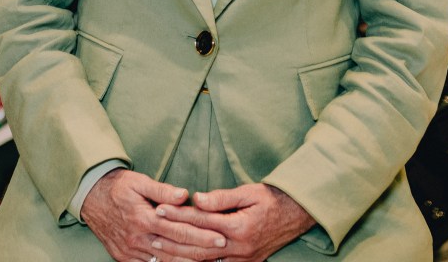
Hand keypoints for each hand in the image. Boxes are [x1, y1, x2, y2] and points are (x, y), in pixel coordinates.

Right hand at [80, 169, 224, 261]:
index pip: (179, 230)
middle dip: (201, 251)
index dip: (201, 235)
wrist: (91, 199)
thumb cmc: (118, 187)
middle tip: (222, 250)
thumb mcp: (139, 181)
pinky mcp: (125, 258)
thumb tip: (185, 195)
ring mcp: (130, 252)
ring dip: (187, 261)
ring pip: (165, 261)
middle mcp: (137, 239)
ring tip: (209, 259)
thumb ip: (163, 190)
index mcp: (143, 218)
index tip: (221, 236)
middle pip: (175, 250)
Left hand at [156, 183, 314, 261]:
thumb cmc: (270, 200)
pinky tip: (181, 260)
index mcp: (239, 227)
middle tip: (152, 231)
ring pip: (204, 261)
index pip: (201, 220)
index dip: (178, 214)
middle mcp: (238, 248)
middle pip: (198, 245)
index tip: (159, 208)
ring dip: (180, 256)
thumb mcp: (248, 192)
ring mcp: (241, 260)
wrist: (295, 216)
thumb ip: (221, 198)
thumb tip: (197, 198)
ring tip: (159, 249)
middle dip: (173, 238)